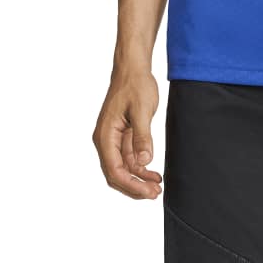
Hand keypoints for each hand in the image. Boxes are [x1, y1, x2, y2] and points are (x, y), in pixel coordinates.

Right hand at [92, 65, 162, 198]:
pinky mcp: (121, 136)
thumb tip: (144, 161)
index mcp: (105, 136)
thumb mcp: (142, 110)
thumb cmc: (135, 85)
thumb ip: (142, 136)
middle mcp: (105, 140)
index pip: (114, 170)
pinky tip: (153, 173)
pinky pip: (128, 158)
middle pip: (116, 174)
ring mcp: (112, 139)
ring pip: (123, 168)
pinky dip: (140, 167)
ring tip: (157, 187)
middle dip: (134, 186)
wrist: (132, 68)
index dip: (131, 185)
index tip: (149, 192)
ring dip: (138, 179)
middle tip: (155, 194)